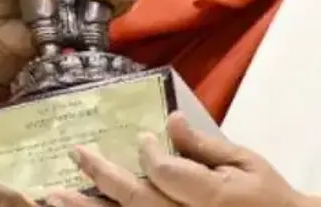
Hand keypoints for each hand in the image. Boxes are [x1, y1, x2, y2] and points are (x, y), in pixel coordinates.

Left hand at [50, 114, 305, 206]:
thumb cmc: (267, 196)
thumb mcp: (245, 164)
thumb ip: (204, 146)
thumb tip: (170, 121)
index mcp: (214, 196)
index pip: (167, 173)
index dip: (149, 154)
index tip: (141, 139)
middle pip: (137, 202)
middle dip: (101, 176)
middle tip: (76, 153)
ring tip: (54, 196)